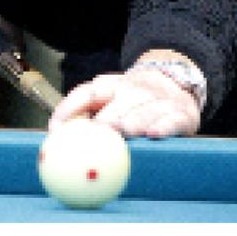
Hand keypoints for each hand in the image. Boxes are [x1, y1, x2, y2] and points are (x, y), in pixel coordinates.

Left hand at [49, 63, 201, 138]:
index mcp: (112, 86)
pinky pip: (172, 120)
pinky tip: (154, 134)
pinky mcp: (182, 113)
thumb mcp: (111, 104)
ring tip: (125, 131)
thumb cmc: (134, 105)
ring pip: (147, 109)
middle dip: (108, 116)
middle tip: (97, 131)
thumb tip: (54, 151)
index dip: (70, 108)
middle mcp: (135, 89)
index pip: (87, 93)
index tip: (56, 129)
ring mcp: (161, 99)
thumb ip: (86, 123)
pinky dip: (164, 126)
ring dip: (135, 120)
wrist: (179, 85)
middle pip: (120, 100)